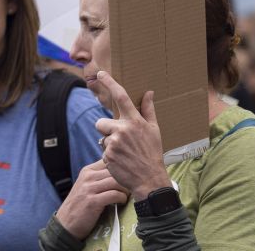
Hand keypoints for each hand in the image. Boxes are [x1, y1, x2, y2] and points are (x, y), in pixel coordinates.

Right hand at [54, 161, 128, 239]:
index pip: (109, 161)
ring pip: (116, 182)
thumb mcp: (87, 186)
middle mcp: (88, 176)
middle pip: (115, 171)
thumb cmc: (80, 205)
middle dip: (126, 179)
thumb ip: (99, 178)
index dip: (121, 168)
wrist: (66, 223)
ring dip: (126, 189)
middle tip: (132, 188)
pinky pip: (115, 195)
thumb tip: (121, 173)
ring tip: (127, 196)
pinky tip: (121, 202)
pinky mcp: (93, 201)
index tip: (128, 177)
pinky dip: (122, 198)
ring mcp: (89, 188)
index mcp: (87, 171)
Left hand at [93, 71, 172, 200]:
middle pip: (101, 122)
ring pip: (101, 137)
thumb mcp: (154, 131)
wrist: (149, 179)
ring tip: (123, 152)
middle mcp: (123, 129)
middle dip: (107, 130)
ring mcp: (114, 142)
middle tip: (120, 140)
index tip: (101, 74)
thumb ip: (148, 110)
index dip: (110, 83)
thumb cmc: (152, 153)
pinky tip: (121, 160)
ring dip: (108, 143)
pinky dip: (109, 155)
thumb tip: (149, 92)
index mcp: (135, 121)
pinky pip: (102, 150)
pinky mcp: (107, 154)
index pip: (121, 97)